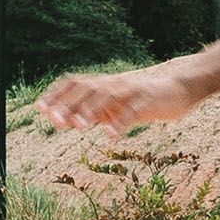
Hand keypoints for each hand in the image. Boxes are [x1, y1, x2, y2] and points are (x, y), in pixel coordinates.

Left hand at [39, 62, 201, 131]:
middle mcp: (114, 84)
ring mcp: (131, 90)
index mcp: (104, 84)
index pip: (74, 83)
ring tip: (80, 126)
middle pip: (87, 88)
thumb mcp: (116, 105)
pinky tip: (112, 136)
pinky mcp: (148, 99)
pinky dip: (121, 122)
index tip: (41, 108)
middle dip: (70, 104)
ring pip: (107, 96)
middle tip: (56, 122)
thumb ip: (94, 111)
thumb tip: (68, 121)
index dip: (57, 94)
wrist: (179, 88)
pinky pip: (133, 110)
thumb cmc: (143, 99)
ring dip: (92, 110)